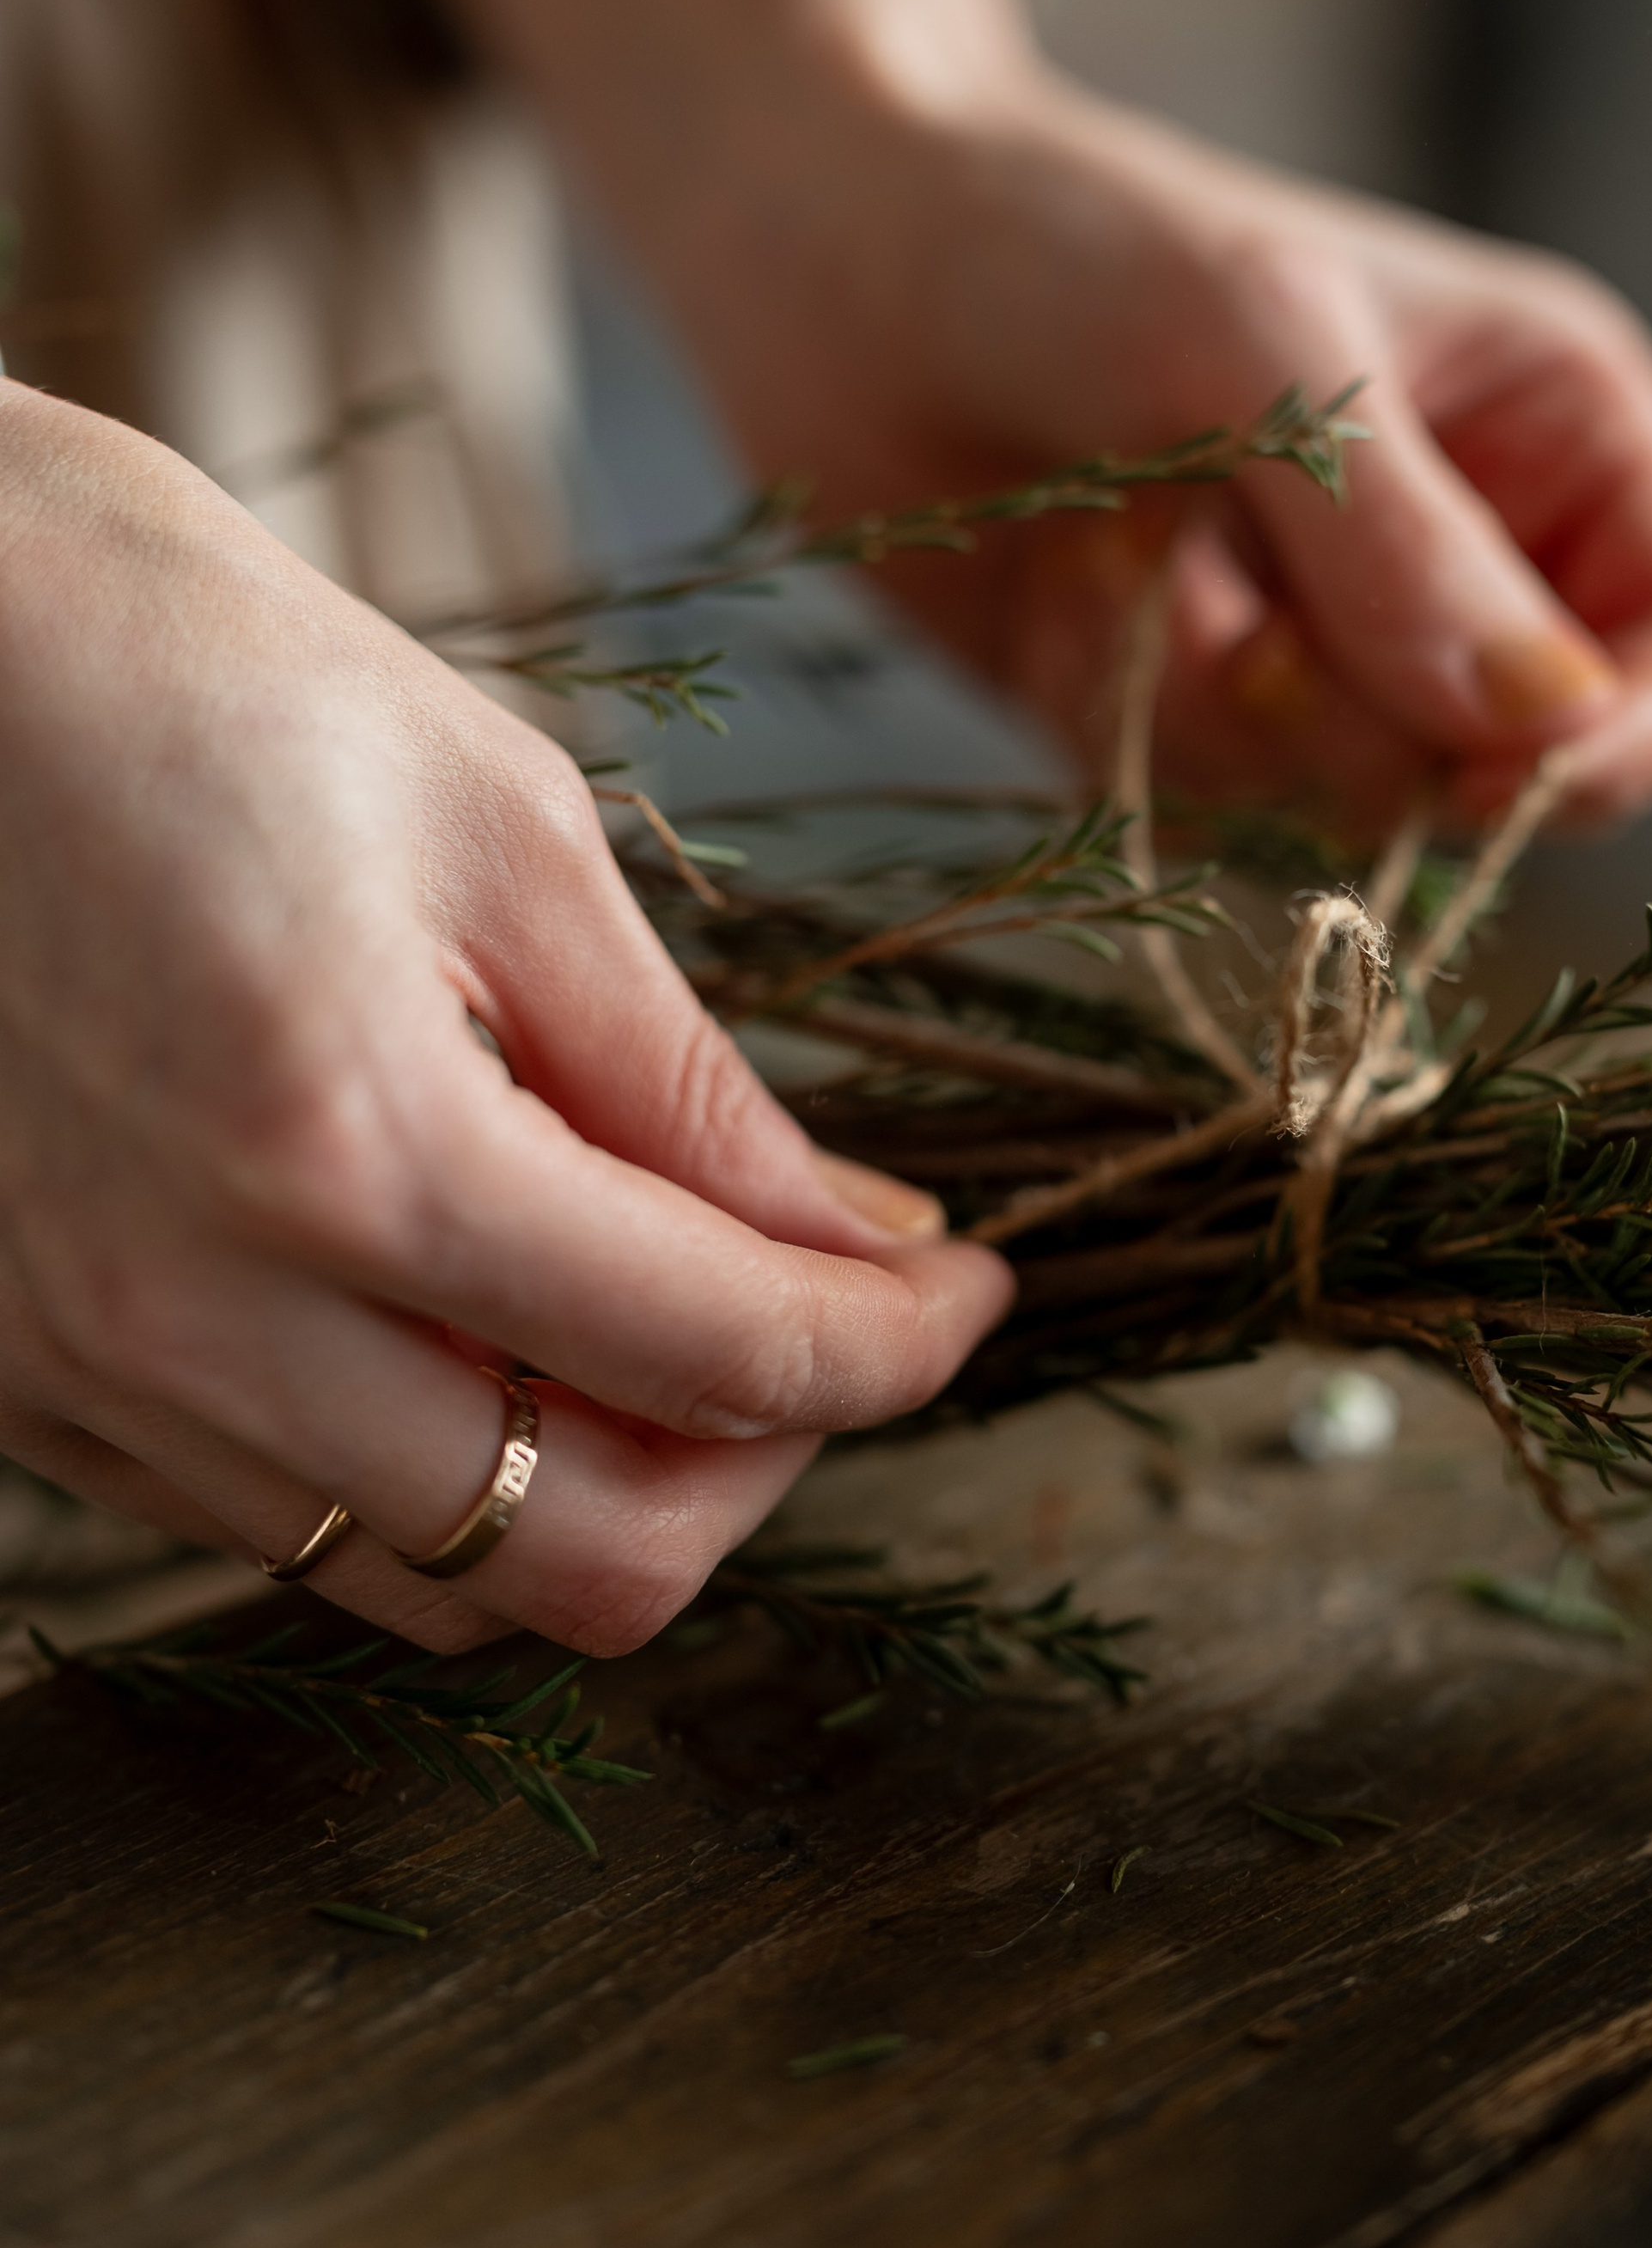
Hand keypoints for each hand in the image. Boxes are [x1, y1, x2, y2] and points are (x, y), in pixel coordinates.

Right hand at [0, 387, 1007, 1653]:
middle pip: (585, 1564)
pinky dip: (434, 1466)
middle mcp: (195, 1308)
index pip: (715, 1360)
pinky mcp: (17, 1377)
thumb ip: (686, 1085)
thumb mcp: (498, 826)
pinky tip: (475, 1315)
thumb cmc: (190, 664)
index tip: (962, 1290)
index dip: (893, 1349)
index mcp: (350, 1142)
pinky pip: (285, 1525)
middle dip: (760, 1469)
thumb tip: (855, 1242)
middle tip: (818, 1329)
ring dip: (596, 1483)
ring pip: (433, 1583)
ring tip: (652, 1317)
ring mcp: (82, 1366)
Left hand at [420, 0, 1651, 837]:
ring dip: (1225, 715)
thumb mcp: (1255, 358)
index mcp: (1565, 430)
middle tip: (1232, 581)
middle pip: (1526, 772)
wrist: (831, 260)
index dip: (1629, 739)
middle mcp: (1477, 557)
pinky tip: (1071, 598)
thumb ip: (1402, 548)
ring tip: (1130, 549)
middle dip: (1366, 715)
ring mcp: (1336, 651)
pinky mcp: (1203, 723)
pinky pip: (1220, 822)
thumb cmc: (1065, 242)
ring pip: (1362, 814)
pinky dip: (1135, 731)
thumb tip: (1550, 730)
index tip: (1490, 769)